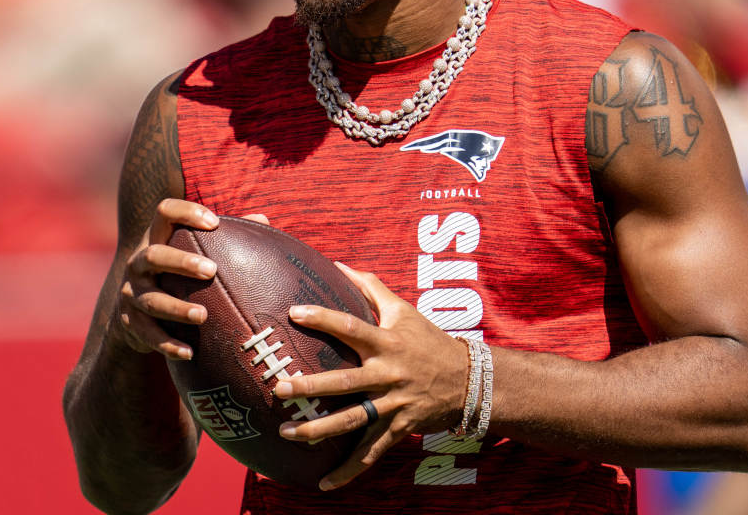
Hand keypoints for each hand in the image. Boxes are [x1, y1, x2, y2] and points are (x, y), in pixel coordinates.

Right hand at [111, 200, 271, 359]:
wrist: (131, 309)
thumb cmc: (175, 274)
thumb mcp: (191, 252)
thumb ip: (223, 237)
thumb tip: (263, 221)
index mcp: (155, 238)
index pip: (165, 213)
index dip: (186, 212)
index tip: (214, 222)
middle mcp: (138, 263)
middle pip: (153, 255)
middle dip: (181, 262)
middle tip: (212, 270)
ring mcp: (131, 293)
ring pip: (151, 299)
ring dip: (177, 308)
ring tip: (203, 316)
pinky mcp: (129, 322)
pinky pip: (148, 335)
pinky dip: (167, 344)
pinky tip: (189, 352)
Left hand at [272, 262, 468, 490]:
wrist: (468, 380)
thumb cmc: (428, 340)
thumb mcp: (404, 310)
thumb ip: (371, 288)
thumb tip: (338, 264)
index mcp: (386, 342)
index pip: (350, 326)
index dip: (323, 318)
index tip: (293, 313)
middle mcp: (387, 374)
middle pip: (344, 382)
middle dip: (310, 387)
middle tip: (278, 387)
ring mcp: (392, 405)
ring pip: (352, 421)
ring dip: (318, 429)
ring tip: (286, 432)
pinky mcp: (398, 429)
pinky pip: (370, 453)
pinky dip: (348, 471)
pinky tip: (323, 484)